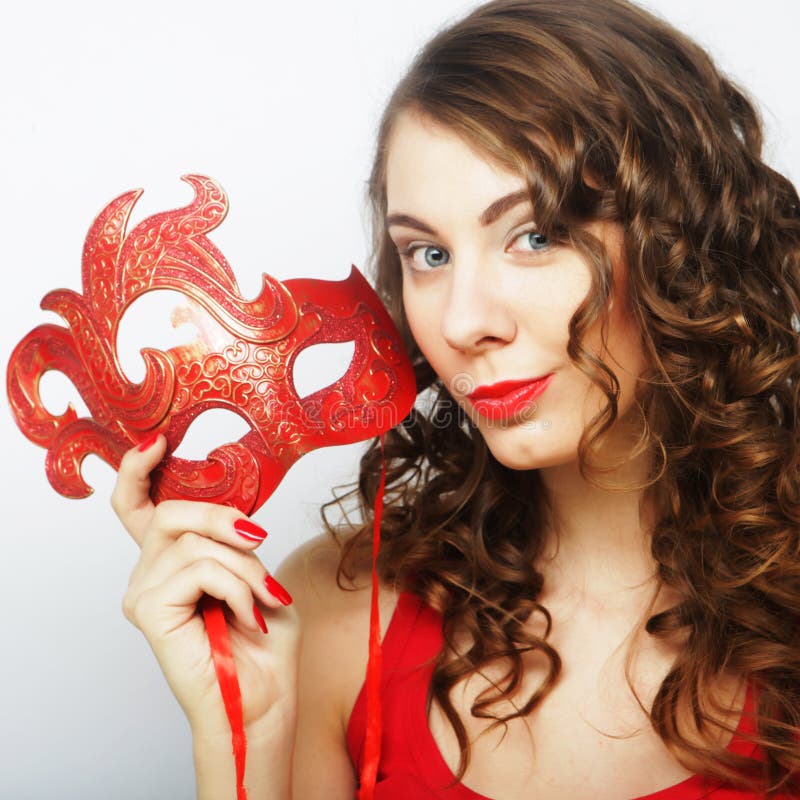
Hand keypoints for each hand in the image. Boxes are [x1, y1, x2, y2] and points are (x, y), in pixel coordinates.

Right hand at [111, 435, 299, 739]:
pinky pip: (198, 569)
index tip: (157, 441)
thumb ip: (232, 541)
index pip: (137, 507)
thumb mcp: (256, 571)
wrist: (266, 697)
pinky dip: (235, 587)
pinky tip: (248, 615)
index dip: (138, 470)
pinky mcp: (148, 611)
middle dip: (223, 518)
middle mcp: (149, 572)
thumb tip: (231, 515)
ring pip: (193, 543)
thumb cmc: (266, 638)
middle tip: (259, 540)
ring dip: (243, 567)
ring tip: (263, 597)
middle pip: (170, 512)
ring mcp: (143, 592)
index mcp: (172, 559)